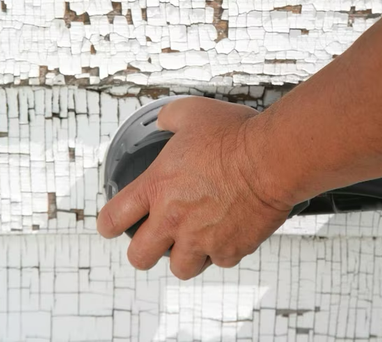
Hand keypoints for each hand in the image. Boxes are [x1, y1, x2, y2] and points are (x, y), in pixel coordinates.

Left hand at [97, 97, 291, 279]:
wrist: (272, 159)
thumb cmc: (235, 136)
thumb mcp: (192, 112)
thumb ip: (168, 118)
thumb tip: (161, 122)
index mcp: (157, 187)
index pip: (113, 218)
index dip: (109, 224)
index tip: (113, 225)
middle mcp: (174, 219)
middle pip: (139, 257)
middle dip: (143, 250)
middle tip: (154, 239)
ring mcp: (202, 239)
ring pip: (181, 268)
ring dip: (184, 255)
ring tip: (193, 239)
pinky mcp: (231, 249)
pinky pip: (219, 261)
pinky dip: (220, 251)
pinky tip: (226, 233)